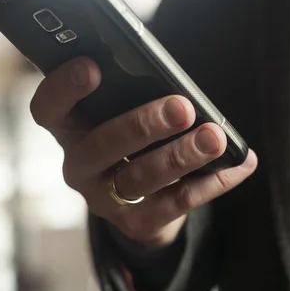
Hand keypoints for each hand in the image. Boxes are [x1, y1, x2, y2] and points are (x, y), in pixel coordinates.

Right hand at [29, 57, 257, 246]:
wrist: (141, 202)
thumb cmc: (132, 138)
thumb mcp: (120, 114)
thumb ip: (131, 93)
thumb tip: (172, 78)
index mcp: (71, 130)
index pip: (48, 110)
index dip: (64, 89)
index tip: (92, 66)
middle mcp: (80, 167)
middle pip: (102, 146)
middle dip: (143, 125)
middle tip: (182, 107)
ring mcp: (106, 200)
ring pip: (141, 178)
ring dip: (181, 156)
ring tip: (215, 138)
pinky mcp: (138, 223)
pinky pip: (178, 203)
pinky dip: (214, 181)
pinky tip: (241, 162)